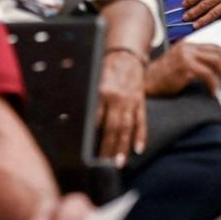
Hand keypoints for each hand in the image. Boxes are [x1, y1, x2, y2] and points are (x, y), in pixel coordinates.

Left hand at [96, 51, 147, 166]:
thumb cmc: (106, 69)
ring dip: (123, 147)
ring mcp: (130, 101)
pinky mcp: (140, 102)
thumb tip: (79, 120)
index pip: (96, 119)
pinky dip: (141, 136)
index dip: (92, 136)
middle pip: (112, 128)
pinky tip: (139, 149)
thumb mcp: (93, 81)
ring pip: (126, 128)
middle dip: (108, 148)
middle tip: (104, 164)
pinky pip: (141, 121)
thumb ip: (90, 100)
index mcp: (102, 92)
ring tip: (119, 163)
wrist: (126, 56)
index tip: (88, 150)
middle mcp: (117, 98)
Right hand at [145, 42, 220, 96]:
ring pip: (215, 62)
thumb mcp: (182, 65)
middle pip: (218, 52)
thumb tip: (220, 68)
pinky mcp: (184, 66)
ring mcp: (186, 55)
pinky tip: (214, 92)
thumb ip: (197, 62)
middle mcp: (188, 47)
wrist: (147, 82)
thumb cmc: (164, 77)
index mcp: (188, 45)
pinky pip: (206, 74)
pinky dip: (213, 84)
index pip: (214, 46)